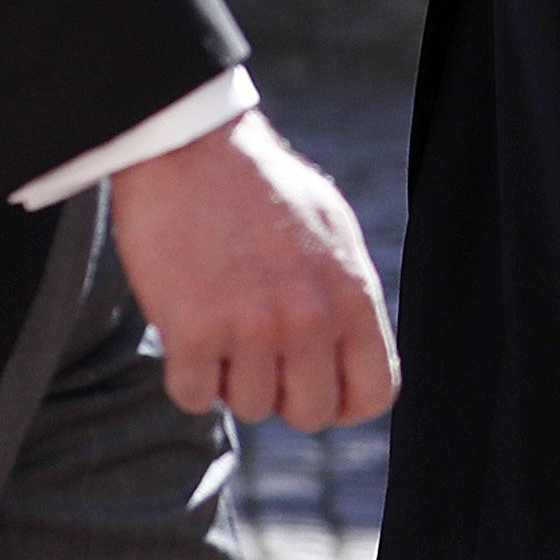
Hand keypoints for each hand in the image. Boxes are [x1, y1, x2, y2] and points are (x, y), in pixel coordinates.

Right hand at [111, 111, 396, 430]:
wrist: (189, 145)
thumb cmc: (259, 184)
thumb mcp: (331, 228)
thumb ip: (346, 295)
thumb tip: (353, 354)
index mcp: (351, 294)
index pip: (374, 393)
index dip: (344, 402)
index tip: (314, 386)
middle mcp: (309, 318)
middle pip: (309, 414)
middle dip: (283, 393)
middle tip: (257, 352)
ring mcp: (251, 329)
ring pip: (248, 407)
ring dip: (230, 376)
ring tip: (220, 320)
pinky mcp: (193, 333)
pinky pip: (194, 396)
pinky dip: (186, 374)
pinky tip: (186, 329)